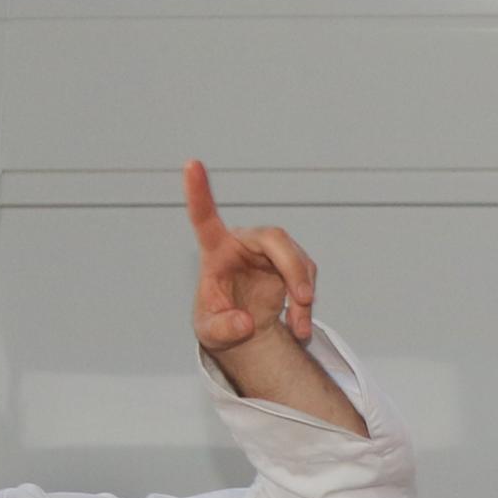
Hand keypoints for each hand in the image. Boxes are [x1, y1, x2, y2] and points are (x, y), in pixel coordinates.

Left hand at [185, 159, 317, 356]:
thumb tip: (246, 322)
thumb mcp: (211, 333)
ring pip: (297, 256)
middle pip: (273, 237)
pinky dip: (306, 304)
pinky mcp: (289, 263)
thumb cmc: (219, 321)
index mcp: (215, 251)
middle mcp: (243, 244)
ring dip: (303, 291)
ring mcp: (269, 252)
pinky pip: (306, 276)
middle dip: (292, 266)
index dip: (198, 192)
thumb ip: (223, 329)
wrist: (243, 330)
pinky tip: (298, 326)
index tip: (191, 164)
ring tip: (296, 326)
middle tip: (302, 299)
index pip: (204, 217)